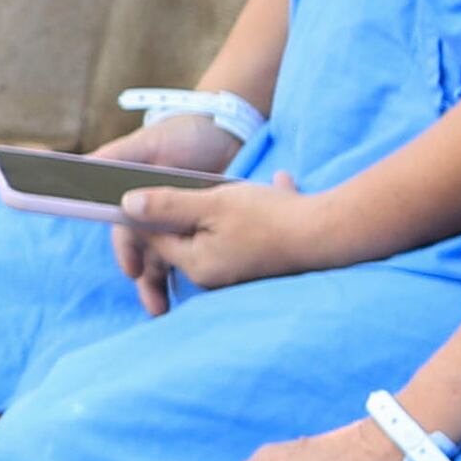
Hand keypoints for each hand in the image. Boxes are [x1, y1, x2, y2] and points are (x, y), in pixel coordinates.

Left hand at [112, 160, 334, 312]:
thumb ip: (167, 204)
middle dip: (192, 207)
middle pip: (186, 235)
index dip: (147, 209)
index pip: (154, 237)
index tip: (147, 185)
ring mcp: (240, 272)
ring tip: (246, 188)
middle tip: (208, 186)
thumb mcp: (211, 203)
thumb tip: (127, 206)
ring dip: (227, 205)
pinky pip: (250, 232)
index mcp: (196, 263)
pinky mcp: (264, 262)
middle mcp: (214, 275)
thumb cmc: (269, 218)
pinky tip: (280, 186)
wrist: (332, 233)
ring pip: (219, 230)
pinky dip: (258, 208)